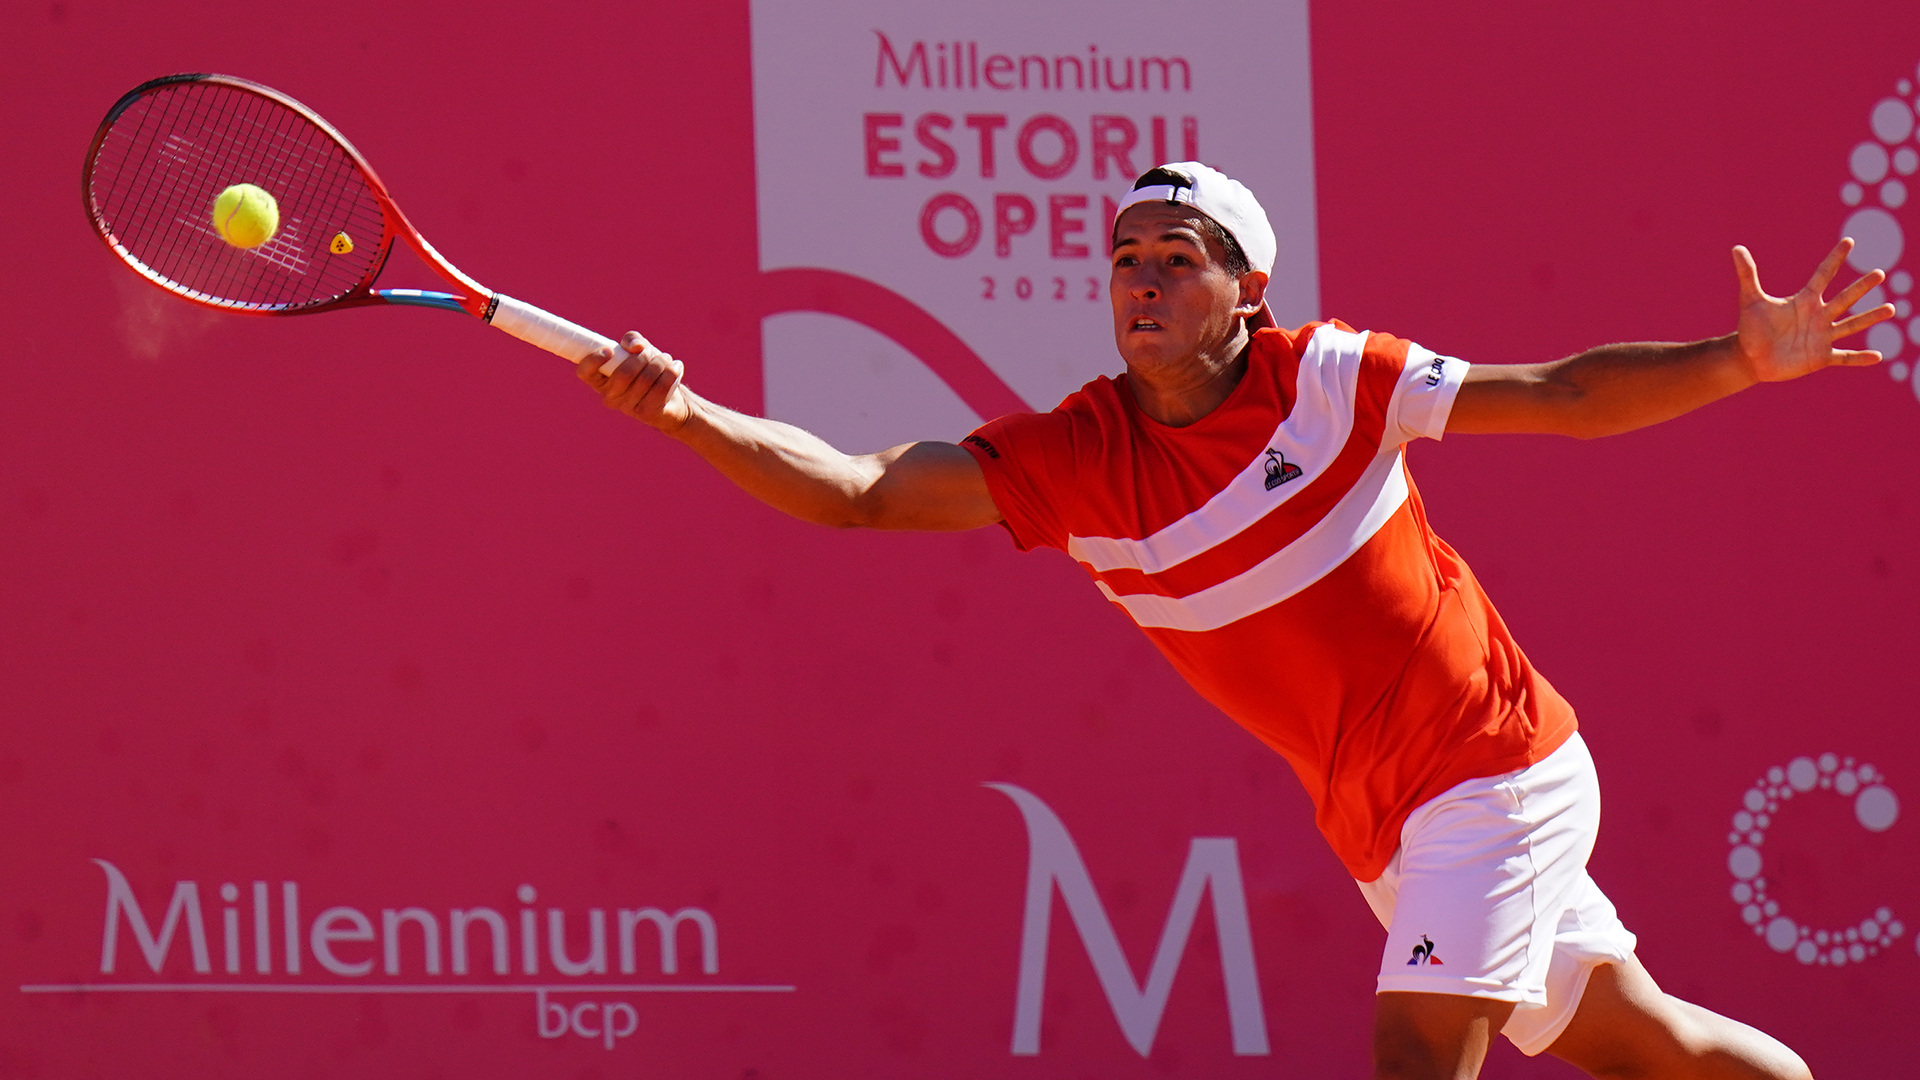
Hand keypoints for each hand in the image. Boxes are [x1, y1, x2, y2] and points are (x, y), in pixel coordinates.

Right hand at [576, 330, 691, 431]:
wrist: (670, 399)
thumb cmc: (648, 370)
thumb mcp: (638, 350)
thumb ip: (632, 340)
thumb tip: (636, 347)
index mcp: (600, 381)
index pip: (585, 373)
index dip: (593, 360)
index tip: (609, 350)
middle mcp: (609, 397)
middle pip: (623, 373)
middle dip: (642, 357)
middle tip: (651, 352)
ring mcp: (627, 407)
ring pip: (645, 379)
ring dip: (659, 362)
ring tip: (665, 359)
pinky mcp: (646, 413)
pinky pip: (660, 388)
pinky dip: (671, 372)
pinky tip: (676, 366)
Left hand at [1734, 239, 1895, 382]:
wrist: (1750, 358)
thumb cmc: (1751, 328)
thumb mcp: (1750, 300)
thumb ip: (1747, 274)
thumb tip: (1736, 248)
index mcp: (1804, 300)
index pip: (1822, 275)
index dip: (1834, 259)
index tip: (1848, 241)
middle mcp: (1818, 316)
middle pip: (1844, 298)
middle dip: (1861, 287)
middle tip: (1879, 273)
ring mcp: (1822, 336)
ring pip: (1851, 325)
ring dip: (1870, 318)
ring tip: (1891, 309)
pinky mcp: (1820, 357)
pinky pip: (1844, 357)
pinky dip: (1859, 358)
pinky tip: (1878, 357)